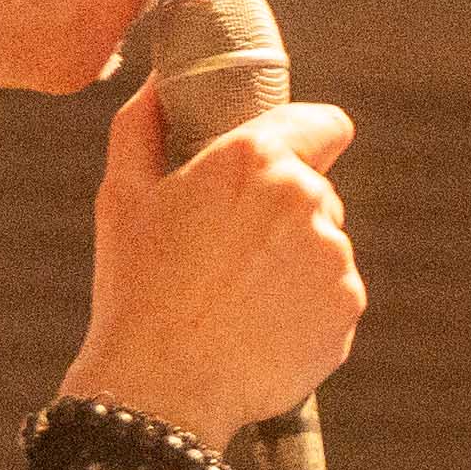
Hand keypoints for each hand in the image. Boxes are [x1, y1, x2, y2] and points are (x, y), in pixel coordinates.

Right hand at [57, 72, 360, 453]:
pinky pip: (333, 295)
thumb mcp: (122, 194)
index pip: (324, 122)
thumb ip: (146, 121)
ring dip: (293, 262)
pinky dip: (305, 308)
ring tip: (237, 298)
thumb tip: (161, 80)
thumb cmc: (136, 289)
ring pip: (324, 245)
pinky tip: (258, 328)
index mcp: (255, 159)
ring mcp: (334, 257)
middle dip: (281, 212)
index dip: (306, 137)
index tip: (285, 158)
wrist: (160, 390)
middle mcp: (307, 199)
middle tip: (228, 252)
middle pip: (316, 190)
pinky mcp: (347, 309)